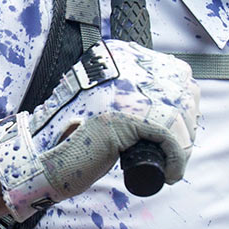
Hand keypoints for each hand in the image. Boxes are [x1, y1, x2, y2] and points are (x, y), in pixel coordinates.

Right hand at [0, 39, 200, 217]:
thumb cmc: (72, 134)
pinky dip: (177, 159)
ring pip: (178, 114)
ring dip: (183, 144)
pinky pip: (169, 136)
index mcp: (119, 55)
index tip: (181, 127)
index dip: (184, 103)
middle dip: (188, 124)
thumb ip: (128, 89)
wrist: (41, 155)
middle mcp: (122, 65)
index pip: (174, 71)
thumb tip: (172, 100)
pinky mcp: (123, 116)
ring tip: (172, 163)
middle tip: (177, 149)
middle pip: (181, 90)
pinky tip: (170, 174)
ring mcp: (121, 89)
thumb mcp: (104, 97)